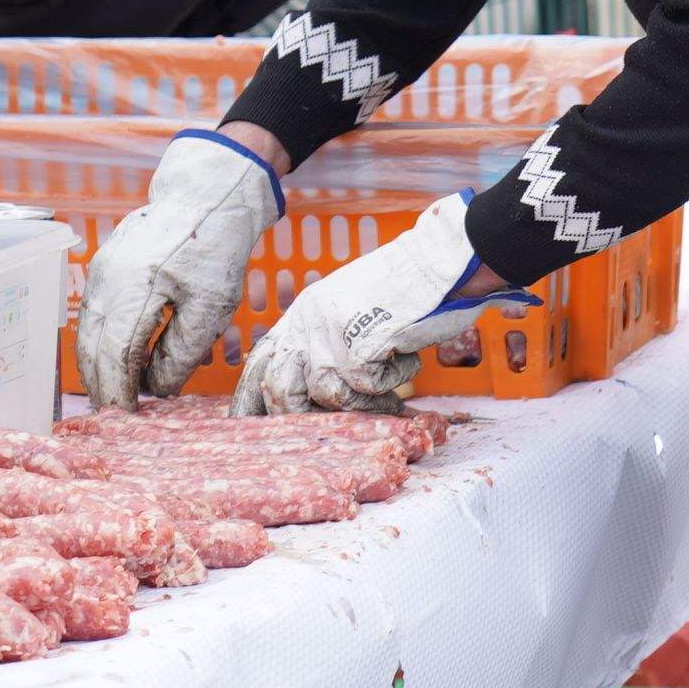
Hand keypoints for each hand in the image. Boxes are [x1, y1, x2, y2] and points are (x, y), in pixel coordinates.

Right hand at [78, 129, 283, 407]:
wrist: (203, 199)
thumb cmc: (214, 250)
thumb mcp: (212, 304)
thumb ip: (183, 349)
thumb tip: (156, 390)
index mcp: (137, 286)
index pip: (115, 352)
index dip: (117, 390)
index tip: (125, 417)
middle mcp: (107, 280)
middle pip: (92, 347)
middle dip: (102, 385)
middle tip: (118, 415)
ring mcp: (98, 273)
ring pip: (87, 333)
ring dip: (99, 368)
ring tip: (118, 395)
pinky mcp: (100, 271)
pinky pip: (92, 317)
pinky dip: (101, 344)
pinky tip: (121, 362)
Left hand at [234, 197, 488, 414]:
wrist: (440, 262)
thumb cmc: (408, 288)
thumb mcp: (350, 307)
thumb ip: (327, 338)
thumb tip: (316, 386)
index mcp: (302, 313)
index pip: (261, 362)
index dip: (252, 397)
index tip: (249, 422)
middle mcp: (307, 322)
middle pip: (282, 389)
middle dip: (304, 415)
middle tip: (336, 425)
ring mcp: (330, 334)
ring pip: (328, 395)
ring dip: (363, 399)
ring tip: (387, 388)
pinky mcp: (357, 345)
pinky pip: (367, 387)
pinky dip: (391, 381)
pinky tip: (404, 358)